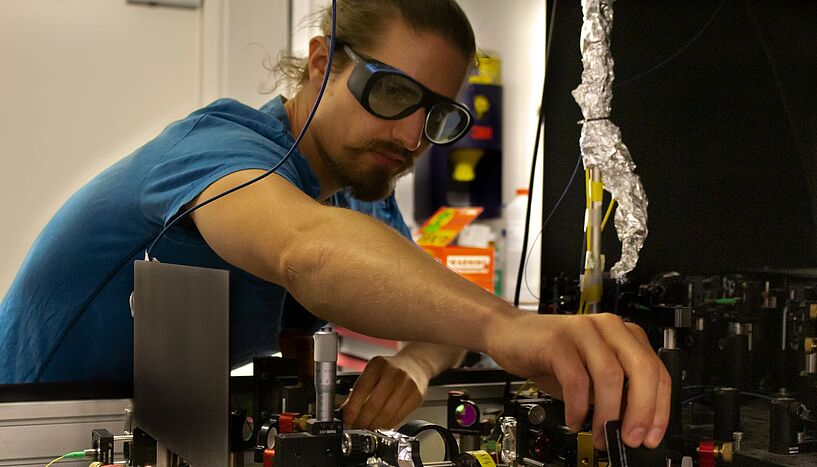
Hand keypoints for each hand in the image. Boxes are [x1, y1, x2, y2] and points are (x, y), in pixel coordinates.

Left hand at [341, 354, 428, 428]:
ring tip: (368, 427)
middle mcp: (394, 373)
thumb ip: (360, 389)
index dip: (352, 408)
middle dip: (362, 420)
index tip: (347, 419)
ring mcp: (407, 384)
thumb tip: (346, 410)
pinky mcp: (416, 396)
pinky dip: (387, 424)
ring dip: (374, 425)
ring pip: (386, 414)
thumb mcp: (373, 371)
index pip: (361, 389)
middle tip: (357, 426)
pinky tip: (381, 424)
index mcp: (378, 364)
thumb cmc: (391, 369)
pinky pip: (398, 417)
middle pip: (374, 404)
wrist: (415, 364)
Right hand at [486, 312, 670, 450]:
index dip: (659, 410)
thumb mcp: (591, 377)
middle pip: (641, 369)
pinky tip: (574, 420)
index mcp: (625, 335)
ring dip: (608, 414)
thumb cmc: (552, 356)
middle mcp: (608, 328)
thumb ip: (615, 395)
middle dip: (642, 411)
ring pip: (610, 375)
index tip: (651, 437)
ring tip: (600, 435)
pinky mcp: (557, 340)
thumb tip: (633, 428)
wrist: (510, 334)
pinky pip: (575, 379)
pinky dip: (578, 407)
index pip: (657, 372)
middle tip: (630, 438)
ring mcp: (583, 331)